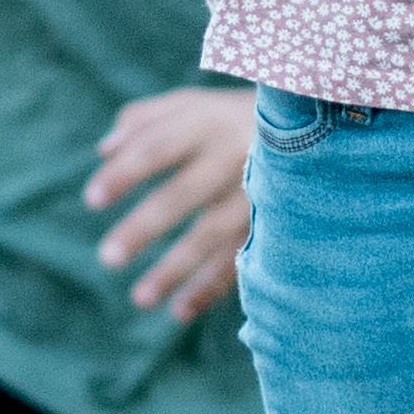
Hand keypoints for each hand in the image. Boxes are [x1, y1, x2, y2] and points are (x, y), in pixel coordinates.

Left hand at [89, 82, 262, 318]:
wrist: (320, 128)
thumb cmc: (237, 117)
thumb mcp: (197, 104)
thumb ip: (148, 119)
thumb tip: (104, 150)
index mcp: (210, 122)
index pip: (159, 146)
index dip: (126, 172)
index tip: (92, 199)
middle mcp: (237, 155)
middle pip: (185, 193)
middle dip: (146, 227)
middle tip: (108, 258)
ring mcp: (262, 192)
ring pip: (215, 234)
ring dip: (178, 268)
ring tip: (140, 299)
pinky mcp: (279, 223)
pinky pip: (244, 257)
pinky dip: (212, 287)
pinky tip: (180, 310)